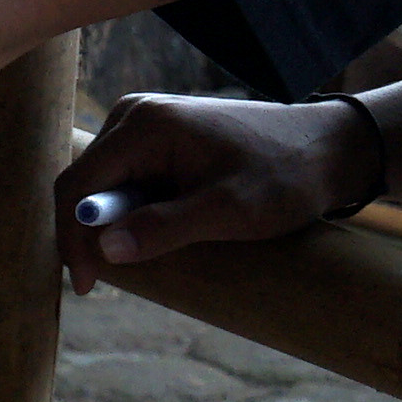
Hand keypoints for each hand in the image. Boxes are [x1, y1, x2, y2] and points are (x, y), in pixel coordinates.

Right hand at [53, 91, 381, 287]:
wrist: (327, 148)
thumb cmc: (284, 176)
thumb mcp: (229, 211)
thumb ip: (164, 227)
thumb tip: (104, 249)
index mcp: (145, 125)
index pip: (78, 186)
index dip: (74, 239)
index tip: (89, 286)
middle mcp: (134, 114)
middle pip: (83, 184)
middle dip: (89, 234)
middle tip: (108, 282)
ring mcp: (144, 122)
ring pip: (101, 184)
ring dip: (111, 224)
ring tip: (142, 256)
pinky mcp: (157, 136)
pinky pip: (123, 178)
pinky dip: (129, 211)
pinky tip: (155, 231)